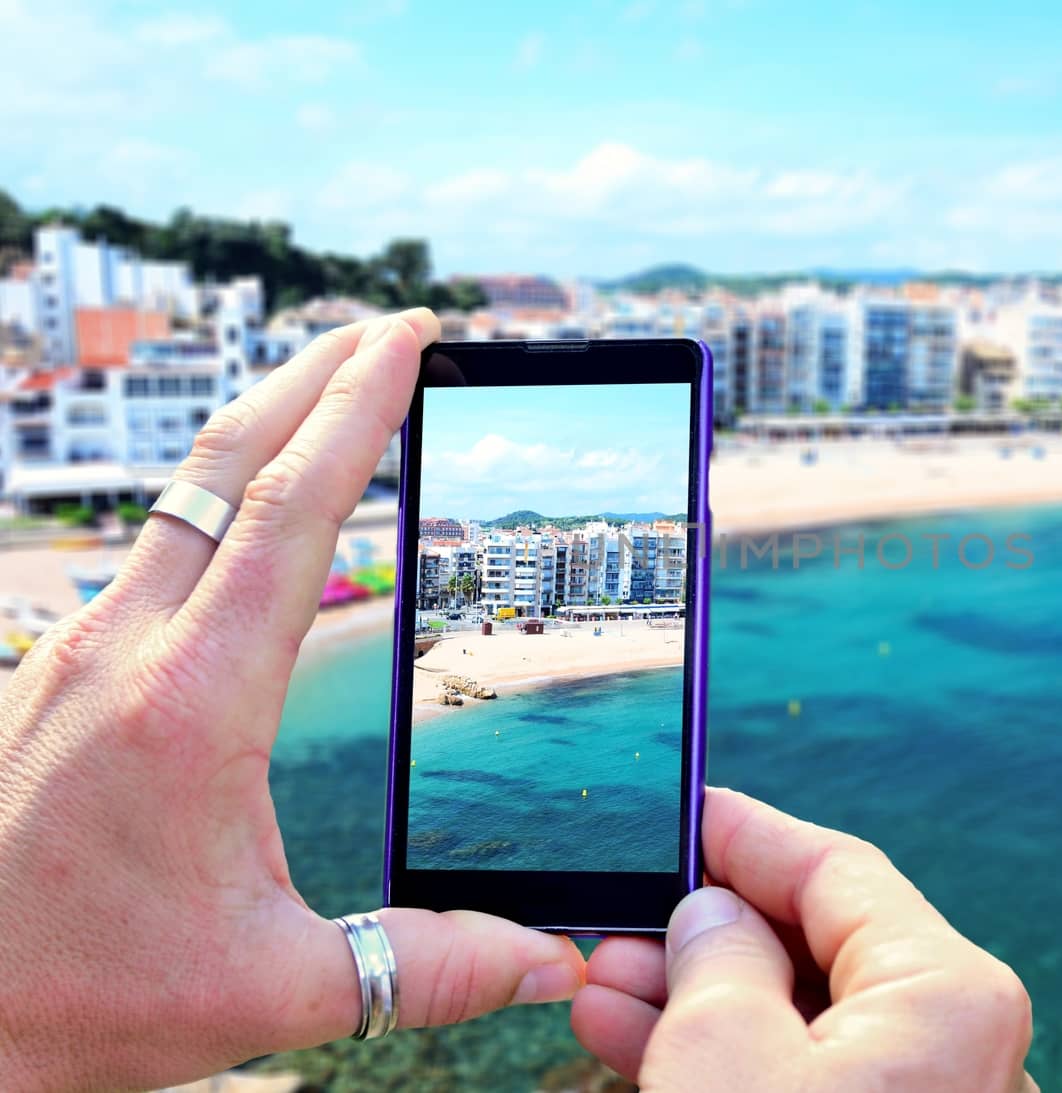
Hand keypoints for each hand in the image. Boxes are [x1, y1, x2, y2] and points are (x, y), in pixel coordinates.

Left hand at [0, 311, 584, 1091]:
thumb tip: (549, 959)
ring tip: (333, 394)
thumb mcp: (270, 992)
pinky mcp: (55, 671)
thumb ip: (425, 967)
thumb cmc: (77, 1003)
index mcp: (191, 701)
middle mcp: (124, 650)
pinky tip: (254, 518)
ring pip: (182, 496)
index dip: (358, 412)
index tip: (408, 340)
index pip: (291, 513)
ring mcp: (77, 651)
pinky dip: (221, 497)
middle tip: (389, 328)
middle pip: (226, 463)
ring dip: (264, 429)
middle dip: (314, 375)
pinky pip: (154, 547)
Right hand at [572, 788, 1036, 1092]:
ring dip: (701, 1002)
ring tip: (605, 987)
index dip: (747, 835)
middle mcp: (958, 1044)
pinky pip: (806, 1082)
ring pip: (804, 1022)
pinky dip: (730, 1064)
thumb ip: (716, 959)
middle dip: (708, 932)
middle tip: (621, 920)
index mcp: (948, 995)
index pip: (837, 870)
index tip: (683, 812)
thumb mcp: (724, 1059)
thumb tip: (713, 915)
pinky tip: (636, 1042)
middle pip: (818, 947)